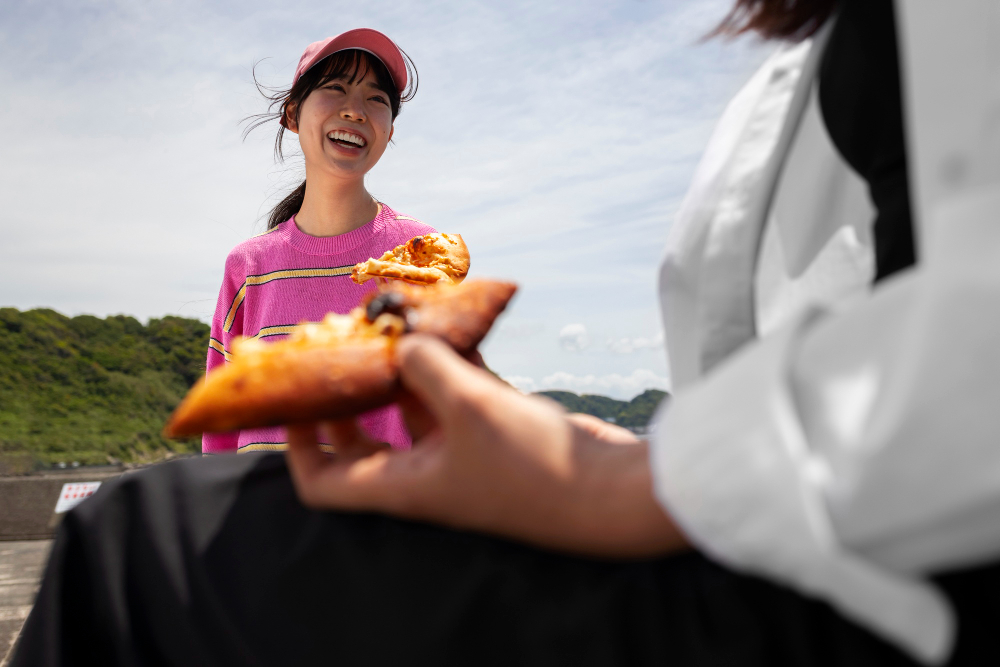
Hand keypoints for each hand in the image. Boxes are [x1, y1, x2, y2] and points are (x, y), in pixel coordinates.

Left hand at [286, 335, 686, 557]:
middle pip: (363, 441)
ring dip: (404, 367)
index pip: (324, 482)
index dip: (298, 445)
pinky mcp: (496, 431)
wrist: (609, 494)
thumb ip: (427, 366)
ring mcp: (461, 451)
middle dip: (349, 394)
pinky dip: (452, 362)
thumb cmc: (533, 467)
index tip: (295, 399)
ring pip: (415, 407)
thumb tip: (403, 338)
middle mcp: (424, 472)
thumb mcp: (470, 408)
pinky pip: (459, 393)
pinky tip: (453, 323)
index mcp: (403, 485)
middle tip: (341, 348)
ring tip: (393, 319)